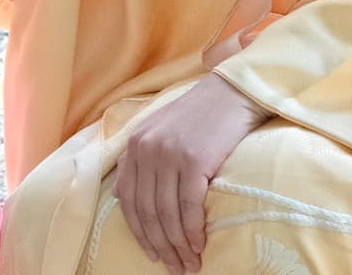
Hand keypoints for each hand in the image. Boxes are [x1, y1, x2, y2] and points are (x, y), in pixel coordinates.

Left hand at [114, 74, 269, 274]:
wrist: (231, 93)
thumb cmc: (199, 117)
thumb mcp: (159, 133)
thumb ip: (139, 161)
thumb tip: (120, 195)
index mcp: (133, 146)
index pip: (128, 200)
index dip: (139, 233)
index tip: (152, 255)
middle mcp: (145, 150)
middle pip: (147, 211)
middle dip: (159, 245)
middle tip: (174, 268)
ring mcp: (167, 155)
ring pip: (166, 214)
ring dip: (178, 245)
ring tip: (189, 264)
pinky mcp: (192, 160)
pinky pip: (188, 207)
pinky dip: (192, 231)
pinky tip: (199, 245)